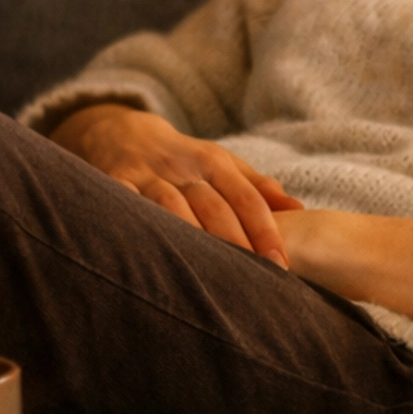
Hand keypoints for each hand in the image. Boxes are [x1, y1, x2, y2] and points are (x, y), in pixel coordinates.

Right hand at [52, 105, 301, 265]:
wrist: (121, 133)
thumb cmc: (183, 160)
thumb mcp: (221, 163)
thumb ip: (257, 187)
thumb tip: (299, 210)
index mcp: (213, 161)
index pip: (246, 198)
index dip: (265, 230)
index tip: (280, 263)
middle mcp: (182, 167)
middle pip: (213, 207)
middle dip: (236, 243)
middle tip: (255, 280)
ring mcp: (146, 175)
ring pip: (172, 209)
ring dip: (192, 241)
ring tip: (211, 277)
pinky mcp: (113, 184)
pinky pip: (127, 209)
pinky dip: (140, 230)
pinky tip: (154, 258)